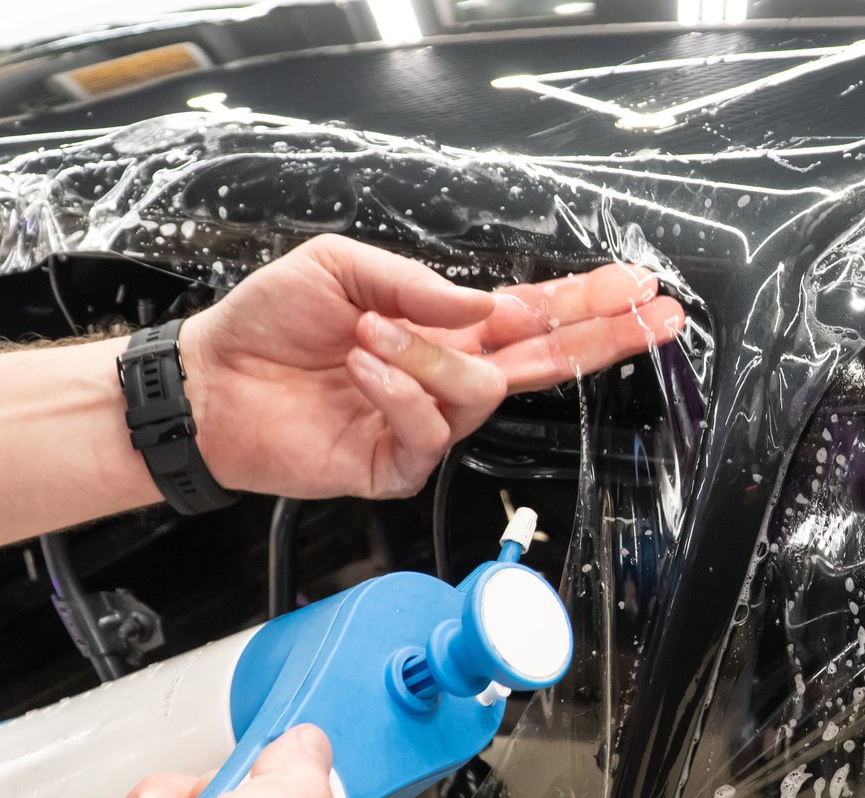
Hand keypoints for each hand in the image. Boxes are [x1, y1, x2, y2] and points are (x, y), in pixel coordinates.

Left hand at [180, 235, 684, 498]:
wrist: (210, 382)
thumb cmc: (268, 325)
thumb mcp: (340, 267)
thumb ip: (418, 284)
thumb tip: (484, 305)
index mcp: (444, 327)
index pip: (535, 316)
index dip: (591, 303)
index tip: (642, 290)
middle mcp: (446, 377)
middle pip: (548, 361)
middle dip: (603, 336)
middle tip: (653, 318)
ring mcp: (427, 423)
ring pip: (480, 393)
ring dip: (425, 356)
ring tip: (367, 336)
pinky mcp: (398, 464)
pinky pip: (429, 431)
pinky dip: (396, 392)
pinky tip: (362, 369)